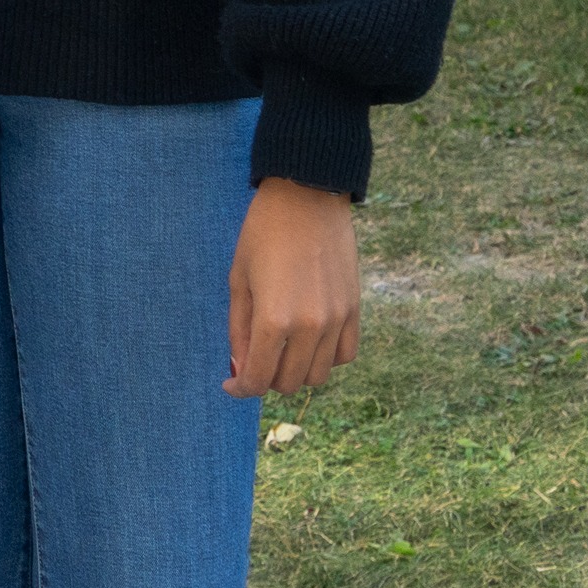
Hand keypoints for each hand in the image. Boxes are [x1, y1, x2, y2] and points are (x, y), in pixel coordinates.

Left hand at [225, 178, 360, 397]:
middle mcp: (310, 327)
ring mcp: (337, 320)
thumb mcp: (238, 280)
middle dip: (267, 379)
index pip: (259, 378)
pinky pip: (345, 355)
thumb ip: (239, 329)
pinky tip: (308, 342)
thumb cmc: (262, 234)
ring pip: (319, 375)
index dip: (242, 388)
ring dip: (296, 372)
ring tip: (280, 351)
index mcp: (273, 319)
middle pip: (290, 382)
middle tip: (253, 362)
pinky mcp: (355, 311)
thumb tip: (240, 368)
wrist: (307, 199)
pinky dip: (325, 358)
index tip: (232, 385)